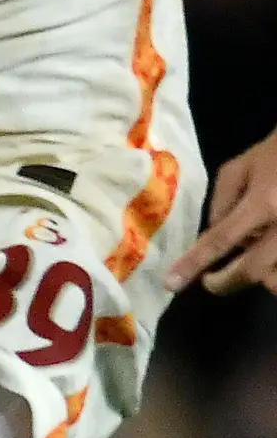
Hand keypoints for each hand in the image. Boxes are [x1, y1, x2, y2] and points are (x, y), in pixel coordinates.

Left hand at [169, 131, 276, 291]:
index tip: (171, 283)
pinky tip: (267, 257)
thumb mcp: (239, 169)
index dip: (194, 264)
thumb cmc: (275, 153)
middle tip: (210, 281)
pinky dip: (274, 271)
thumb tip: (210, 236)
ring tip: (244, 266)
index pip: (221, 240)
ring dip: (258, 279)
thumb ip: (221, 203)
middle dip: (226, 283)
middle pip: (253, 270)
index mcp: (264, 203)